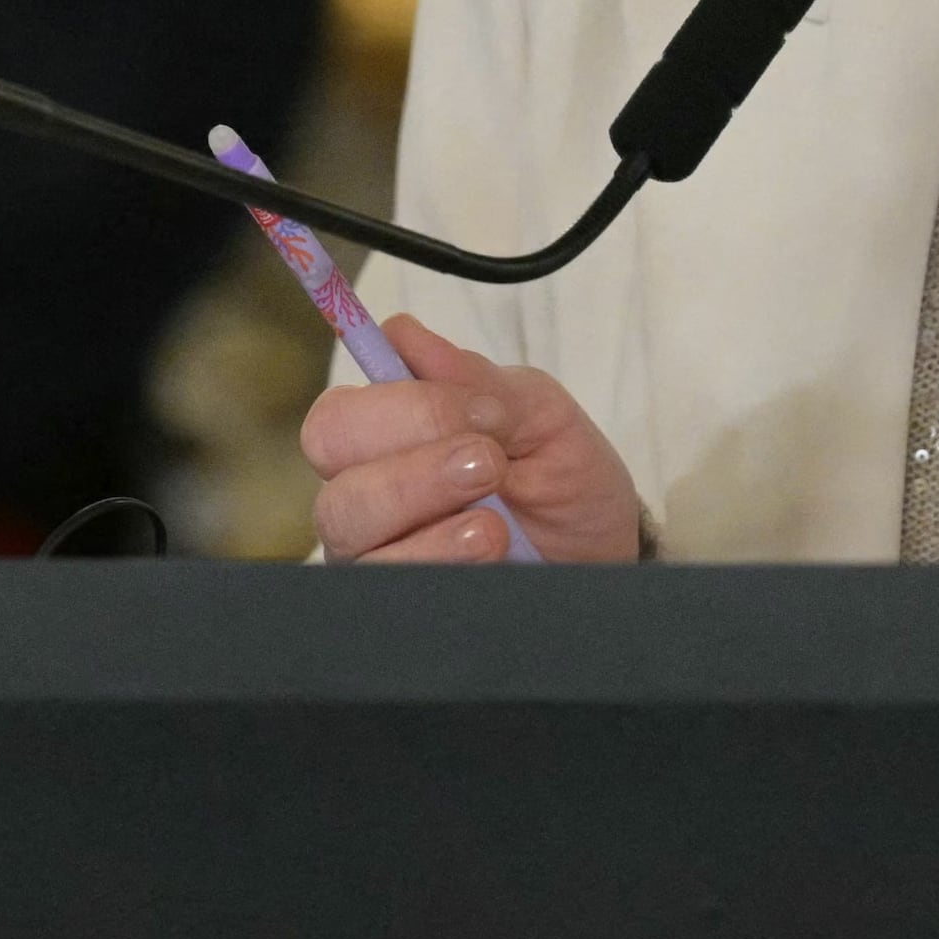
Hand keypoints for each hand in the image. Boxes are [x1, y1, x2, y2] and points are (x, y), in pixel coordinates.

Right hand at [300, 314, 644, 562]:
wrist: (603, 557)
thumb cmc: (565, 478)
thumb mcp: (541, 416)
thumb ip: (475, 378)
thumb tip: (402, 334)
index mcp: (389, 437)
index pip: (337, 419)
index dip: (402, 410)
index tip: (485, 413)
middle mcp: (369, 498)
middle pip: (334, 482)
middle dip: (413, 469)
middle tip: (489, 465)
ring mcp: (380, 557)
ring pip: (352, 537)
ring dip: (428, 522)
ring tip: (495, 523)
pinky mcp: (402, 604)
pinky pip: (389, 588)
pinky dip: (442, 563)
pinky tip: (490, 555)